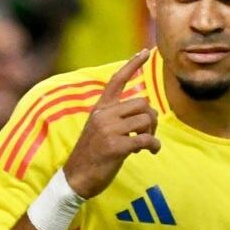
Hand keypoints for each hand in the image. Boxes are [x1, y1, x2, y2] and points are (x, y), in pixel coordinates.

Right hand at [60, 50, 159, 198]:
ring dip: (153, 132)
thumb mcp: (98, 129)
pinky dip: (154, 146)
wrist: (76, 178)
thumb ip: (115, 117)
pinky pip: (146, 139)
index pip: (116, 80)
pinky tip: (151, 152)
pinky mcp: (116, 147)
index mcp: (99, 109)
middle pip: (142, 103)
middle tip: (148, 133)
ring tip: (147, 144)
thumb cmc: (91, 155)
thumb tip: (144, 114)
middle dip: (151, 118)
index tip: (146, 51)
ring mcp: (109, 130)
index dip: (132, 64)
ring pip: (147, 119)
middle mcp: (103, 115)